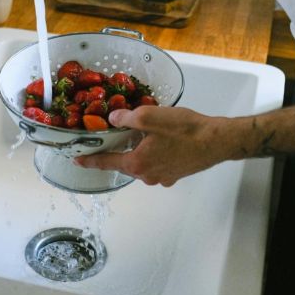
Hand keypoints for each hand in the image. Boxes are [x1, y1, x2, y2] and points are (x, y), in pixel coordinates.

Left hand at [74, 106, 234, 186]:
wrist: (217, 140)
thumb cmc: (185, 128)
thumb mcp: (150, 116)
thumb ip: (126, 118)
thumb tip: (112, 119)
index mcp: (137, 163)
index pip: (106, 162)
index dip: (90, 160)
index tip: (77, 160)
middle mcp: (147, 175)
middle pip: (124, 164)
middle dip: (116, 153)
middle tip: (111, 139)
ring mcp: (163, 178)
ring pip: (141, 165)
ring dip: (137, 153)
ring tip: (138, 138)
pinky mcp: (175, 176)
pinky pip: (156, 166)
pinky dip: (152, 156)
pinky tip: (160, 143)